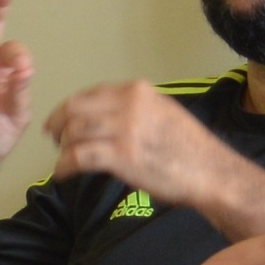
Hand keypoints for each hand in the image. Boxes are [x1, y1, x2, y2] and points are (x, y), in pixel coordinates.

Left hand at [44, 80, 223, 212]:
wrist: (210, 171)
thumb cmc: (189, 147)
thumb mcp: (163, 111)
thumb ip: (135, 106)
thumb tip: (107, 111)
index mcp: (137, 91)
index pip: (90, 93)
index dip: (69, 107)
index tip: (60, 120)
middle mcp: (128, 105)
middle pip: (75, 109)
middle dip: (58, 124)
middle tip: (53, 138)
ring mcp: (124, 130)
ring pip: (74, 132)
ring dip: (62, 147)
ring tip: (62, 159)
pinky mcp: (121, 156)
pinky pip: (79, 157)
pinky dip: (64, 166)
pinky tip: (62, 173)